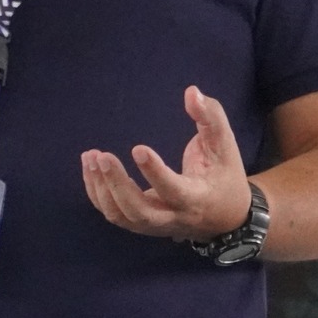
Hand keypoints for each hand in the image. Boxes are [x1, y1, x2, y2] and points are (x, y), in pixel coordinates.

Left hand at [80, 85, 252, 240]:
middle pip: (139, 211)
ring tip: (91, 157)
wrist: (226, 216)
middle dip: (116, 185)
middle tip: (101, 156)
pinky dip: (98, 194)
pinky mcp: (142, 223)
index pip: (172, 190)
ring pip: (121, 216)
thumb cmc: (224, 174)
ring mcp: (155, 225)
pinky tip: (91, 169)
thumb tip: (191, 92)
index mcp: (196, 198)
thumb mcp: (225, 144)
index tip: (137, 148)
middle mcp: (173, 217)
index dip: (154, 172)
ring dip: (102, 189)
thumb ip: (210, 116)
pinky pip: (115, 214)